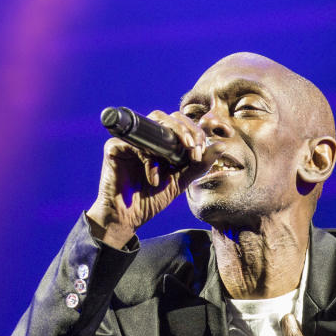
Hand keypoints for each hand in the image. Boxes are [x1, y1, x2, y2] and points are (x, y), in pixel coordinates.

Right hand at [87, 110, 206, 248]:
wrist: (127, 218)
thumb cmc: (151, 200)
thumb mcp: (181, 181)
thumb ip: (199, 164)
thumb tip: (221, 146)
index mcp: (161, 142)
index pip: (181, 123)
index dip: (195, 132)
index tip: (200, 153)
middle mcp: (146, 137)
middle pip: (168, 117)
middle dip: (186, 130)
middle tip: (194, 149)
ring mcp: (130, 140)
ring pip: (154, 122)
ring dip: (172, 137)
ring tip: (178, 161)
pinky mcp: (114, 148)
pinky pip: (136, 144)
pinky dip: (149, 160)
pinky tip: (154, 179)